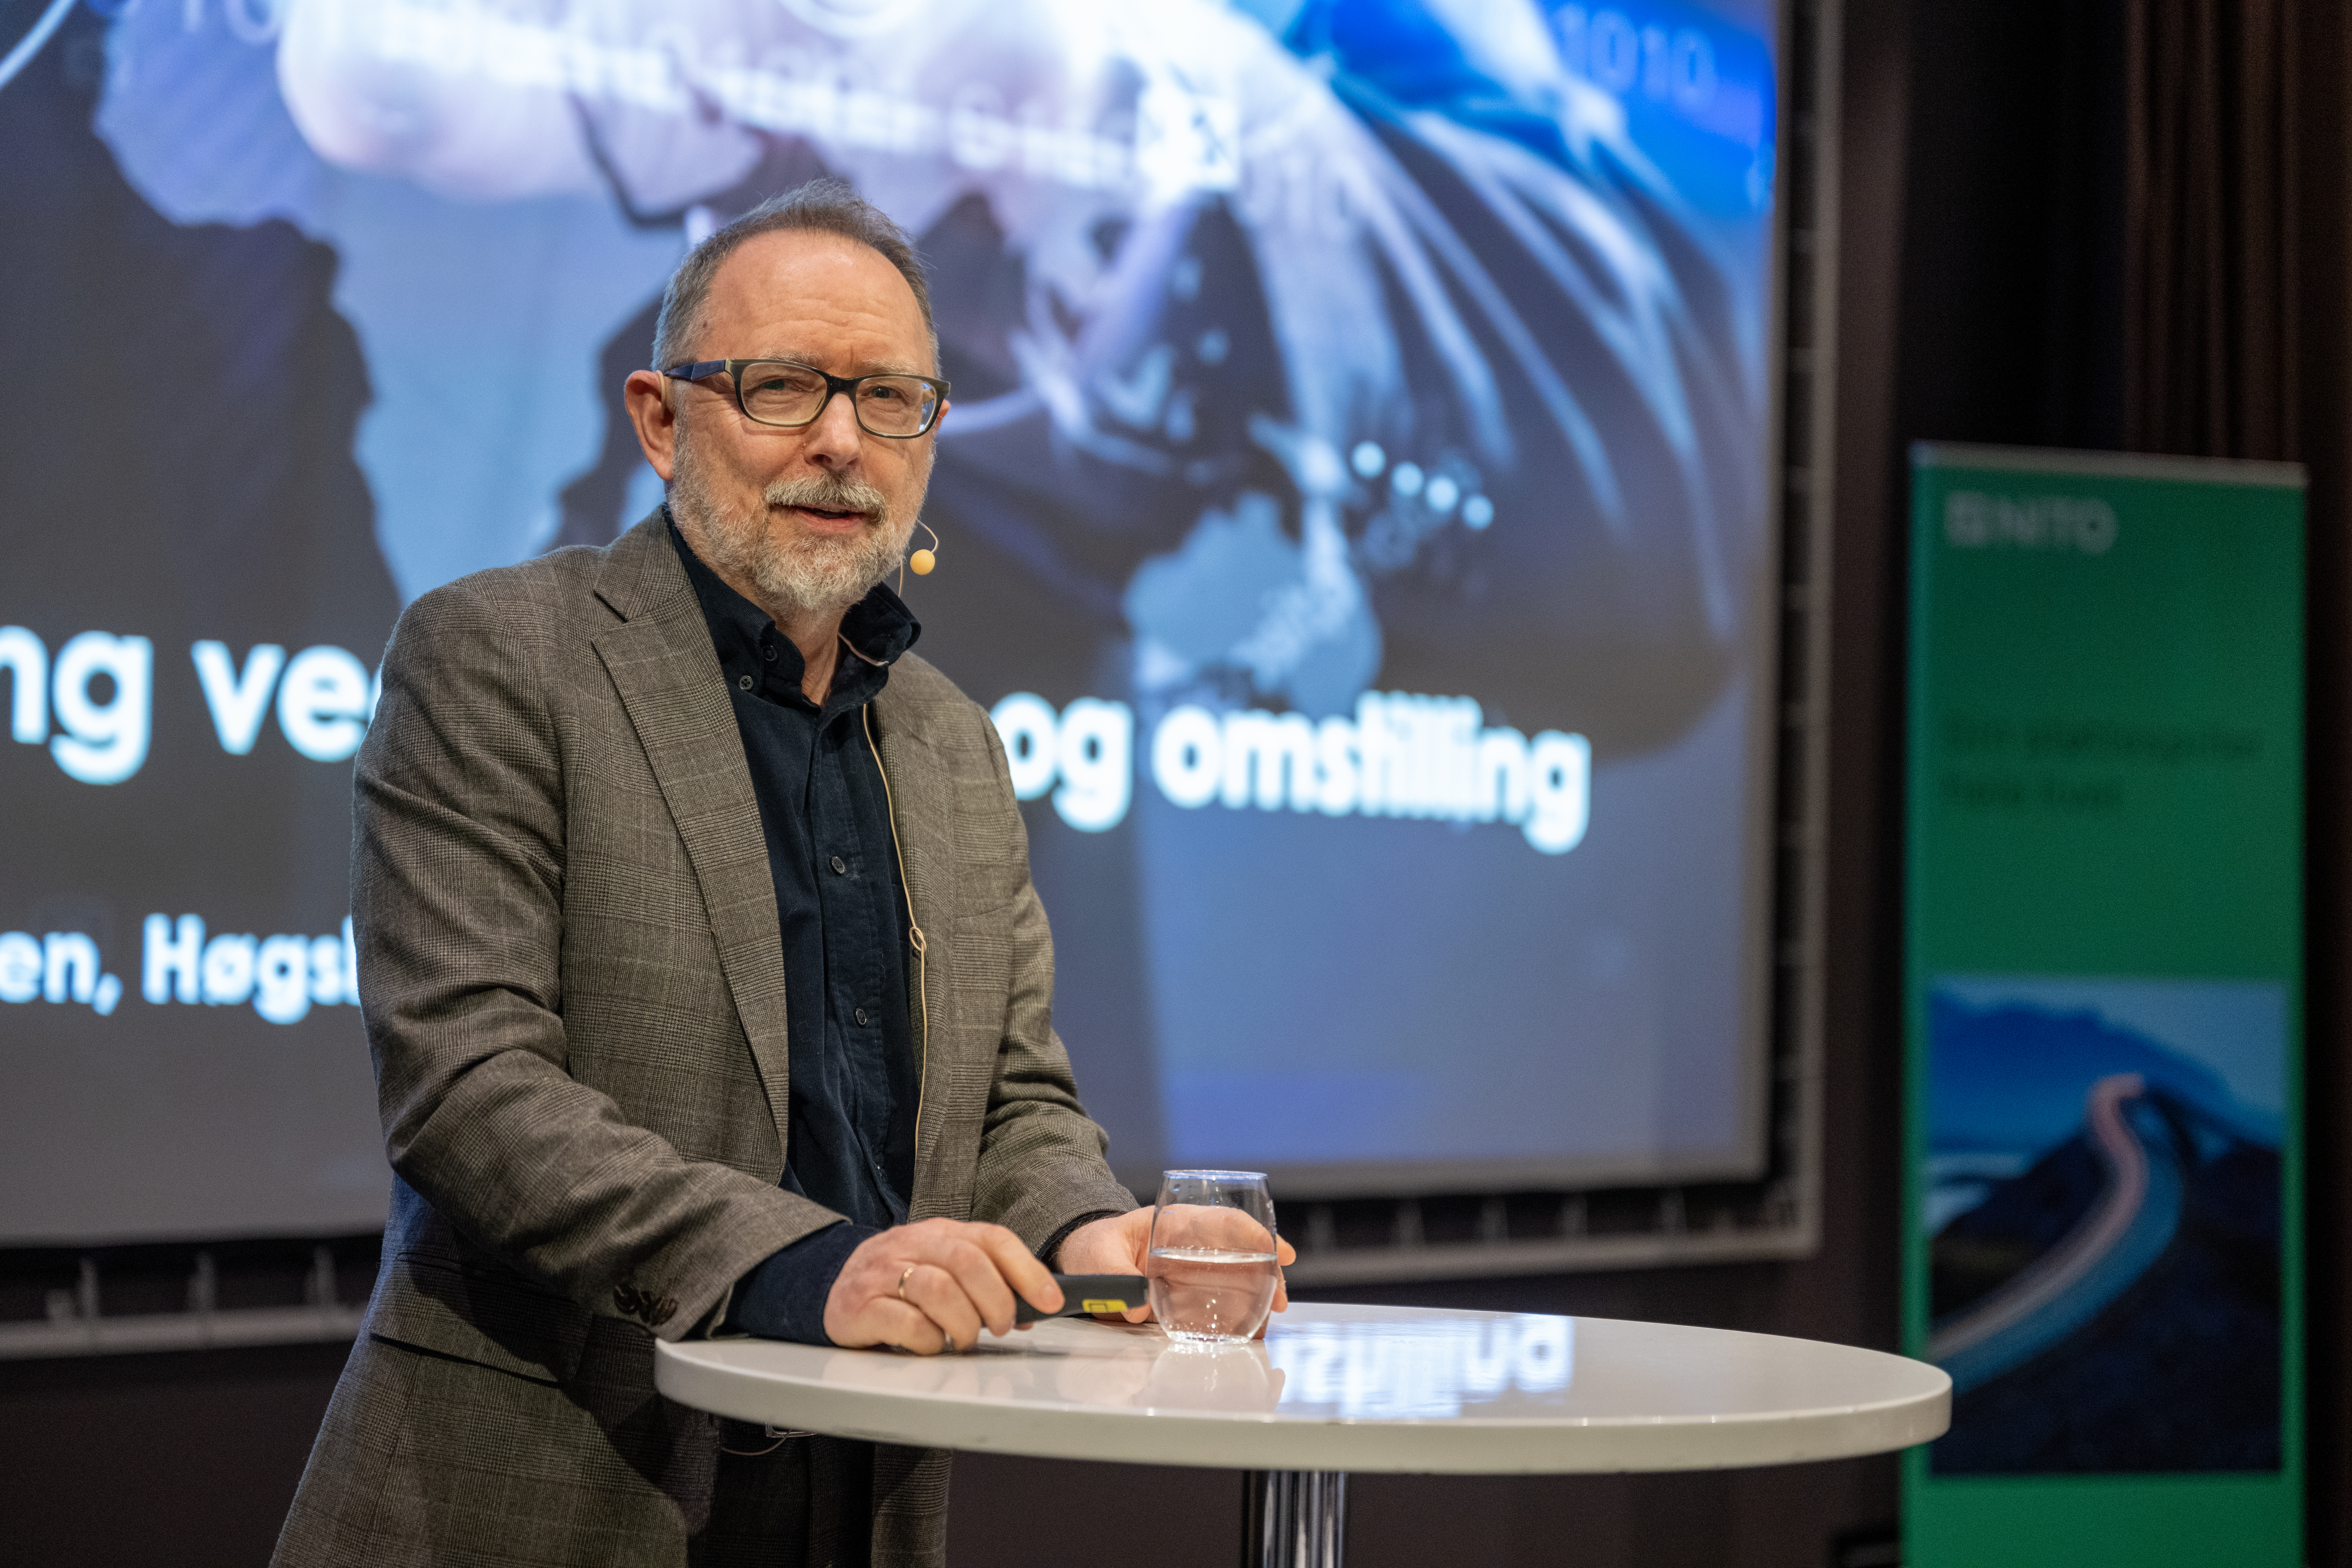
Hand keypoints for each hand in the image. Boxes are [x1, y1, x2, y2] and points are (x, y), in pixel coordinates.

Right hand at [822, 1218, 1060, 1354]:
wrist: (836, 1285)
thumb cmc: (903, 1281)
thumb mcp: (946, 1268)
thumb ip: (988, 1281)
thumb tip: (1035, 1309)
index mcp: (942, 1233)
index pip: (993, 1239)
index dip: (1027, 1270)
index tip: (1050, 1301)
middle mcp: (913, 1245)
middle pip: (967, 1261)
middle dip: (996, 1301)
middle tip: (1000, 1327)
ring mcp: (884, 1273)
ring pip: (938, 1289)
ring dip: (963, 1323)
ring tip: (963, 1339)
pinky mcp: (861, 1305)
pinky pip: (905, 1322)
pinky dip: (928, 1340)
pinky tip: (929, 1343)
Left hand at [1054, 1210, 1298, 1335]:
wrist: (1081, 1264)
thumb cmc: (1091, 1248)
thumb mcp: (1098, 1255)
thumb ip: (1115, 1277)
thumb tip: (1137, 1308)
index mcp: (1175, 1225)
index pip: (1223, 1222)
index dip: (1255, 1234)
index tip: (1279, 1251)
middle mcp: (1189, 1248)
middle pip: (1239, 1254)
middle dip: (1267, 1273)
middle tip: (1282, 1298)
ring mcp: (1189, 1273)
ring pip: (1234, 1280)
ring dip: (1257, 1297)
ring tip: (1270, 1320)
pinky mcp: (1183, 1298)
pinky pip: (1213, 1306)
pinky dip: (1233, 1316)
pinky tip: (1247, 1331)